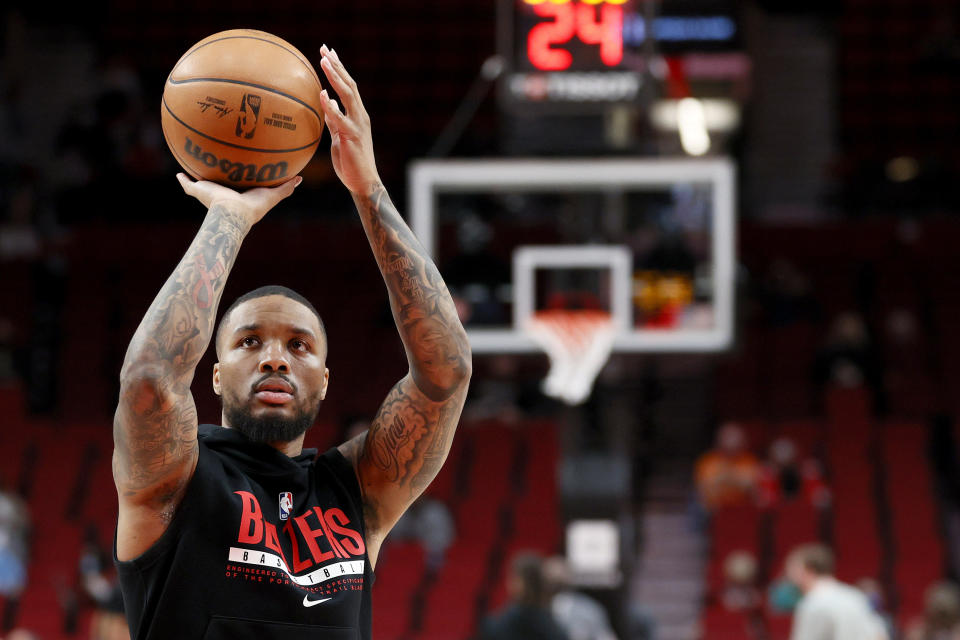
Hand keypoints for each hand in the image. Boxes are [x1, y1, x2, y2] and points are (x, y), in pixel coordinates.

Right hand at [176, 173, 301, 225]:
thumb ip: (285, 188)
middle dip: (217, 178)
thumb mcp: (272, 195)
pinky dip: (182, 180)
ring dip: (198, 178)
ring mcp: (209, 193)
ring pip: (201, 185)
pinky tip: (179, 174)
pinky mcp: (198, 191)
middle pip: (219, 184)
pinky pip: (187, 184)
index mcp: (238, 196)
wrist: (233, 211)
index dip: (239, 179)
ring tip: (195, 164)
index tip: (240, 172)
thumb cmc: (253, 206)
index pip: (238, 186)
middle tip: (216, 167)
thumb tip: (299, 179)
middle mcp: (223, 195)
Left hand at [318, 45, 380, 194]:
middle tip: (324, 49)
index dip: (339, 68)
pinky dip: (331, 106)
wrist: (363, 182)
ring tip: (324, 61)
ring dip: (336, 76)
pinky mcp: (353, 136)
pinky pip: (340, 118)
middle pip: (349, 85)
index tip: (329, 52)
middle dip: (337, 65)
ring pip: (348, 95)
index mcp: (357, 115)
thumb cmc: (350, 162)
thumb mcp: (339, 136)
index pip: (348, 86)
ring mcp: (358, 125)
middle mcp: (360, 116)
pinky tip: (323, 94)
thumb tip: (326, 103)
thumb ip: (334, 120)